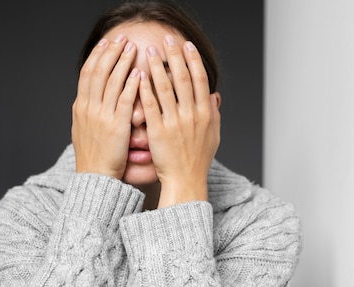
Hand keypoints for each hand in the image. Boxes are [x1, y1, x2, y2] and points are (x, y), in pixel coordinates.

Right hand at [71, 34, 139, 179]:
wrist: (95, 178)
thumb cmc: (95, 157)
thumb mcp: (86, 130)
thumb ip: (91, 112)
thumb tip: (93, 98)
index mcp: (81, 107)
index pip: (87, 73)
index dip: (97, 56)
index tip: (106, 43)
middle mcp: (88, 108)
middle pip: (98, 71)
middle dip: (110, 52)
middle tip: (121, 38)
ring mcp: (101, 116)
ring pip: (110, 81)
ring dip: (121, 62)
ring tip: (132, 48)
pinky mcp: (115, 126)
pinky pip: (123, 100)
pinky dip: (130, 84)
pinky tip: (139, 73)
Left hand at [139, 35, 220, 207]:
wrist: (186, 181)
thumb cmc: (198, 161)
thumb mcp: (213, 136)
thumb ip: (214, 115)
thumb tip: (214, 96)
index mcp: (205, 114)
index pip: (200, 80)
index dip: (193, 60)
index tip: (187, 45)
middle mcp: (192, 116)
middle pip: (183, 79)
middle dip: (175, 56)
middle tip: (167, 39)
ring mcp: (175, 123)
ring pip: (166, 88)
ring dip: (157, 67)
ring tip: (150, 51)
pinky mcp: (158, 132)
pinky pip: (151, 106)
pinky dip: (145, 89)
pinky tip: (139, 75)